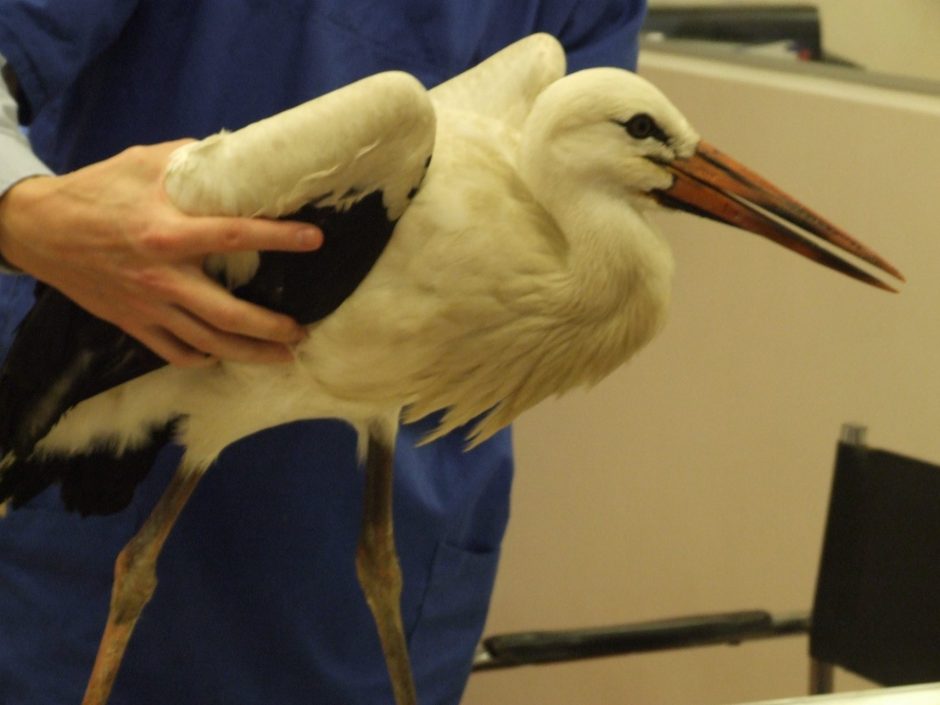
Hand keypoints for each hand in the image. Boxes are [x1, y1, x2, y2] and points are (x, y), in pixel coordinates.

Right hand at [0, 140, 323, 365]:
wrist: (39, 229)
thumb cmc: (96, 191)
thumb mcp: (144, 163)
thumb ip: (192, 163)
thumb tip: (238, 158)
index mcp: (168, 233)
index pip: (234, 237)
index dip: (279, 238)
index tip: (315, 239)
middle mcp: (162, 277)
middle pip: (229, 315)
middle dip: (272, 328)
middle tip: (303, 331)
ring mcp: (148, 307)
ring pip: (208, 344)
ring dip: (250, 353)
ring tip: (283, 355)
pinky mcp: (132, 324)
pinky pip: (175, 352)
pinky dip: (204, 358)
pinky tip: (225, 355)